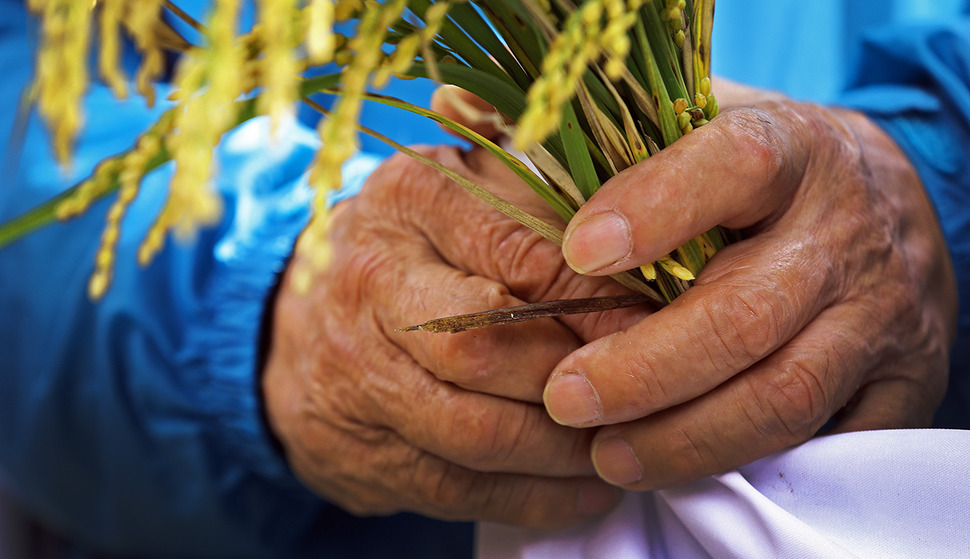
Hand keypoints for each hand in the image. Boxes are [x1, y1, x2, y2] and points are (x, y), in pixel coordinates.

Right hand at [261, 145, 641, 527]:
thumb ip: (538, 186)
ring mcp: (356, 374)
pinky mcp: (361, 450)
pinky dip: (538, 497)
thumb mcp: (466, 191)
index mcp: (408, 201)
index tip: (657, 320)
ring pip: (477, 431)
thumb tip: (643, 202)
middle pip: (486, 345)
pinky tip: (588, 486)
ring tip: (626, 443)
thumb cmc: (415, 249)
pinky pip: (461, 489)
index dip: (597, 296)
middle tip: (644, 389)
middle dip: (576, 376)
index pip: (518, 252)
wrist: (299, 329)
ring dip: (565, 450)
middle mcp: (370, 282)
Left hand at [544, 80, 957, 488]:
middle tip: (564, 399)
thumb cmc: (770, 178)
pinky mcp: (900, 383)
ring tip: (606, 455)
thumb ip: (628, 145)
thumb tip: (497, 150)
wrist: (897, 211)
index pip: (732, 166)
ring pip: (782, 393)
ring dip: (684, 437)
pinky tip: (679, 466)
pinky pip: (825, 442)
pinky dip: (744, 464)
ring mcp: (878, 315)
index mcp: (793, 150)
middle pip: (744, 314)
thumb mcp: (718, 130)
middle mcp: (844, 233)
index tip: (578, 251)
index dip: (655, 208)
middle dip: (644, 370)